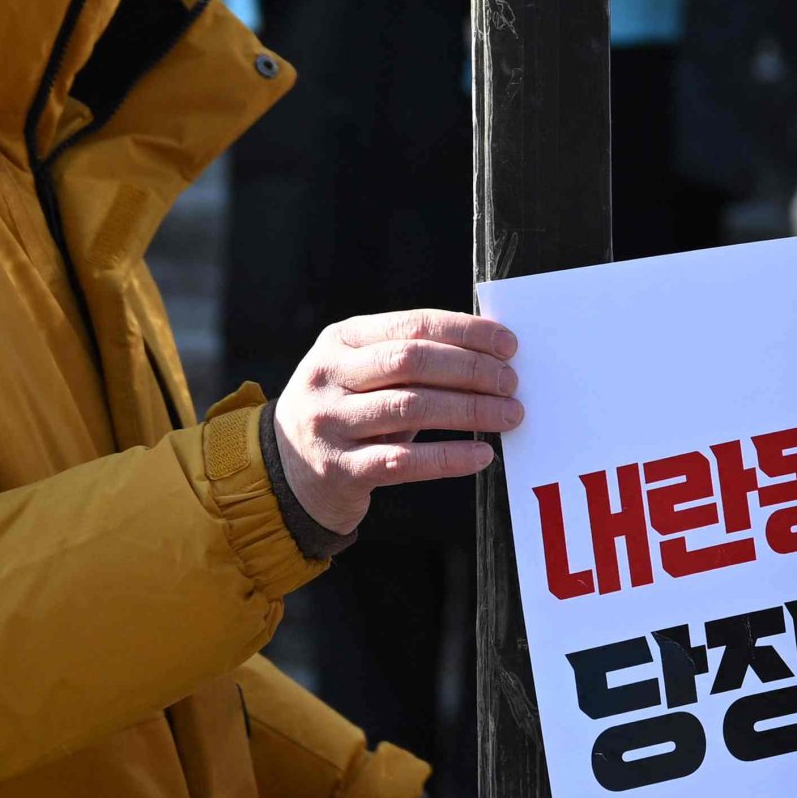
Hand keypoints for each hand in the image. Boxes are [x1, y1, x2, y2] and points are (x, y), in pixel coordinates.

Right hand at [270, 311, 520, 538]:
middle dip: (471, 369)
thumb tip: (491, 353)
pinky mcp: (338, 470)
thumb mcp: (362, 372)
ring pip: (411, 407)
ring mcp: (329, 423)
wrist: (285, 473)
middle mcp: (328, 377)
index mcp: (340, 340)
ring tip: (509, 414)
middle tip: (511, 382)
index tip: (508, 345)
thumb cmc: (348, 411)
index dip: (465, 332)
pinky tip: (481, 456)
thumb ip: (411, 358)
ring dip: (469, 410)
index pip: (412, 324)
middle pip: (412, 361)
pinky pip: (403, 461)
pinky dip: (448, 457)